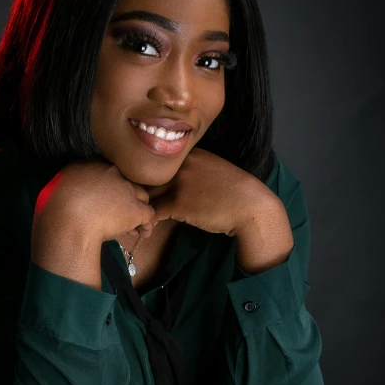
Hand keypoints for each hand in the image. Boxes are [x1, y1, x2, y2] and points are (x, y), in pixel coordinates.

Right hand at [32, 158, 156, 246]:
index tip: (105, 203)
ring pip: (141, 197)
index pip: (107, 174)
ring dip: (137, 210)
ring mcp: (125, 189)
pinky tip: (142, 233)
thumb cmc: (54, 211)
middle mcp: (110, 172)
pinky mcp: (135, 208)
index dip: (109, 190)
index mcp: (88, 165)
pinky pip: (148, 215)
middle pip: (126, 183)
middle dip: (126, 199)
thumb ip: (67, 188)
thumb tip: (71, 197)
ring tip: (131, 226)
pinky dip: (146, 225)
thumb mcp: (54, 190)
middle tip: (119, 216)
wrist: (66, 223)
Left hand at [147, 147, 276, 235]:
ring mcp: (179, 181)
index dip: (147, 179)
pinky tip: (148, 229)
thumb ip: (192, 172)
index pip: (157, 163)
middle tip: (134, 207)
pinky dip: (148, 222)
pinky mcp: (179, 202)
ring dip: (140, 208)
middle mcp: (181, 164)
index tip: (144, 192)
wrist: (251, 206)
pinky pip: (153, 212)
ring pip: (146, 194)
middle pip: (148, 176)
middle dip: (139, 193)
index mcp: (189, 154)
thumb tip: (175, 184)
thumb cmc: (234, 194)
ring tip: (138, 220)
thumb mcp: (212, 172)